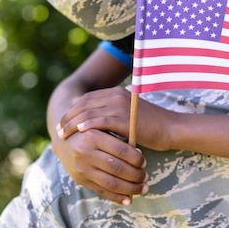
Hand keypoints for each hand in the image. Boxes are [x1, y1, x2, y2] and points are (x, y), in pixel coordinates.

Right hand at [51, 125, 147, 204]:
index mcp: (93, 136)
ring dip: (131, 188)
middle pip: (117, 168)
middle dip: (136, 175)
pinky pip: (102, 192)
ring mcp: (82, 169)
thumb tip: (139, 156)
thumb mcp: (101, 129)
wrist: (63, 142)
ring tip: (143, 188)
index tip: (144, 162)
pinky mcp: (80, 180)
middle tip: (146, 176)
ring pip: (111, 183)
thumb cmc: (90, 133)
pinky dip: (117, 197)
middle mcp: (85, 153)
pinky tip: (129, 199)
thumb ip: (118, 140)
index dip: (136, 158)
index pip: (121, 150)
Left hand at [57, 86, 173, 151]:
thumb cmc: (150, 126)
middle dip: (68, 117)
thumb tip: (92, 124)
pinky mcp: (125, 118)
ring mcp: (121, 106)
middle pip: (83, 104)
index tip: (62, 122)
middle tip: (58, 130)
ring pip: (88, 112)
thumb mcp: (128, 116)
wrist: (170, 128)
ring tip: (63, 135)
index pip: (86, 99)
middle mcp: (116, 95)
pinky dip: (87, 126)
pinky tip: (79, 133)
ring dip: (72, 123)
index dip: (72, 110)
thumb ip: (111, 116)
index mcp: (116, 92)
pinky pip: (101, 121)